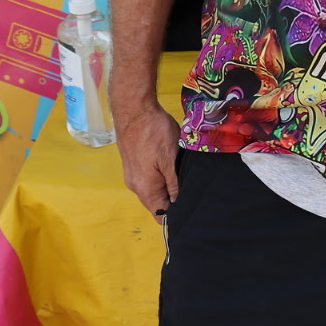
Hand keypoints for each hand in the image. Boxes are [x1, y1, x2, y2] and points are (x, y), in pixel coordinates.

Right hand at [115, 100, 180, 218]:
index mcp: (145, 189)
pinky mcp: (133, 164)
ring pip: (153, 190)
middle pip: (156, 204)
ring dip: (167, 187)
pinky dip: (160, 178)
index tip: (191, 209)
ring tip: (183, 176)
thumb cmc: (153, 131)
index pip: (160, 215)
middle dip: (173, 201)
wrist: (134, 109)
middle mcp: (135, 185)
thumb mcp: (171, 160)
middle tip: (193, 190)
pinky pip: (148, 179)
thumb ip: (174, 185)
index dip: (175, 216)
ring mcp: (132, 174)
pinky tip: (171, 167)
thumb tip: (178, 204)